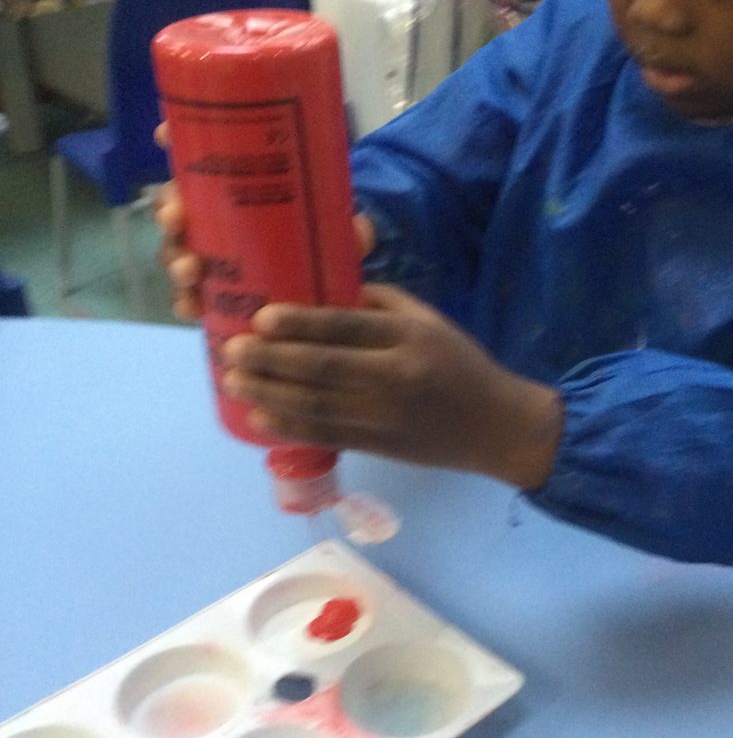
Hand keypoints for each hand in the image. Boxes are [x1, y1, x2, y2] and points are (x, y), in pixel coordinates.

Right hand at [152, 121, 375, 319]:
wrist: (324, 285)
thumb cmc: (318, 236)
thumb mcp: (333, 224)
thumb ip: (346, 226)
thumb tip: (360, 228)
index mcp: (232, 185)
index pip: (197, 156)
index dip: (172, 139)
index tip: (163, 135)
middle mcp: (211, 216)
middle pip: (176, 206)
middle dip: (169, 210)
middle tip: (177, 218)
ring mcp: (206, 253)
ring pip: (176, 250)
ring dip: (175, 258)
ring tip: (191, 270)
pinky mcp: (211, 291)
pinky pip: (189, 296)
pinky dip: (186, 302)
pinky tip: (191, 309)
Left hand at [221, 289, 563, 490]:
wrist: (495, 426)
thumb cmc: (459, 363)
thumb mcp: (429, 320)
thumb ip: (379, 304)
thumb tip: (321, 291)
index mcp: (408, 337)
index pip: (345, 328)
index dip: (299, 324)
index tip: (261, 318)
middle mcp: (394, 377)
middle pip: (320, 368)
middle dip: (270, 360)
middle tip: (232, 350)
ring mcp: (384, 416)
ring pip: (315, 406)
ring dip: (268, 394)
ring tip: (234, 381)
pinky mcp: (378, 446)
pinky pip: (326, 436)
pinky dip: (288, 429)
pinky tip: (259, 419)